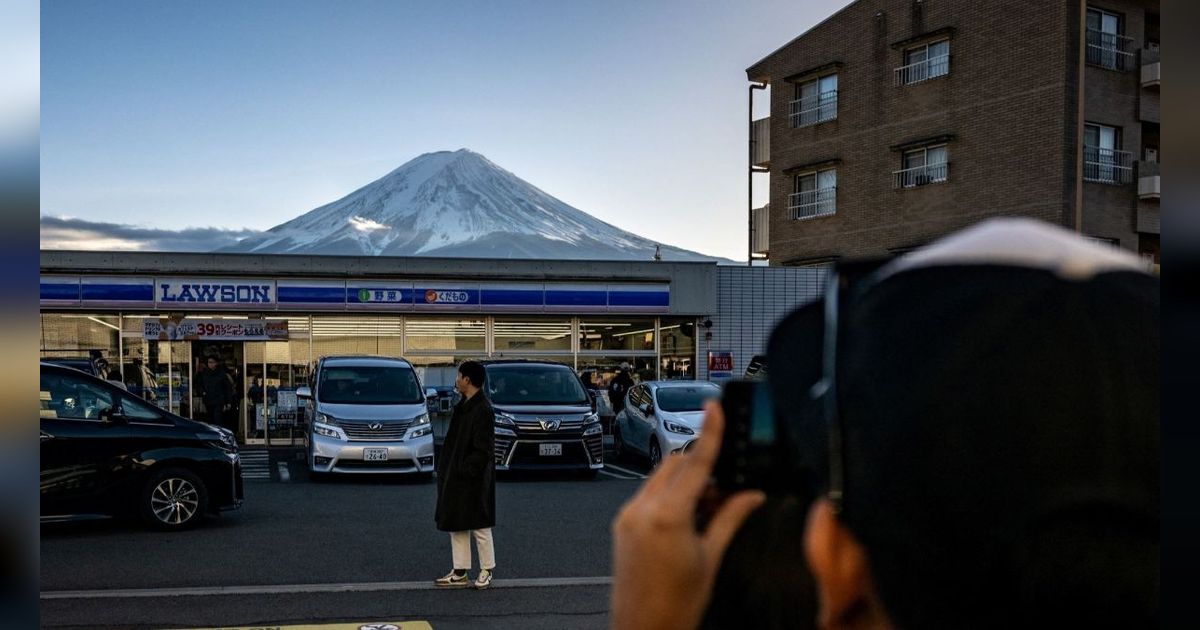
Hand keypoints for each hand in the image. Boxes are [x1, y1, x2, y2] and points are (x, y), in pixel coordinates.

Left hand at [610, 401, 765, 629]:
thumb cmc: (676, 605)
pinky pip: (648, 495)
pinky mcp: (622, 525)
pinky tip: (686, 519)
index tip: (714, 407)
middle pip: (676, 465)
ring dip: (685, 483)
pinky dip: (669, 496)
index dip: (709, 432)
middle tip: (726, 489)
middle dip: (701, 467)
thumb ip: (731, 518)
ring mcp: (628, 517)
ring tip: (707, 511)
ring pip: (661, 478)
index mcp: (668, 516)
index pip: (695, 463)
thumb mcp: (711, 557)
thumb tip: (751, 495)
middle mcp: (642, 510)